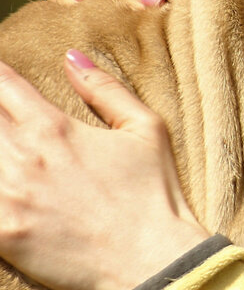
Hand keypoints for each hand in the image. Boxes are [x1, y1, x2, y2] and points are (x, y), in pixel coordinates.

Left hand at [0, 52, 208, 289]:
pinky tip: (3, 186)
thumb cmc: (154, 194)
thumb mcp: (145, 129)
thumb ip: (105, 89)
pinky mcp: (1, 234)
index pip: (3, 84)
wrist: (152, 260)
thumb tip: (72, 56)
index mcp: (54, 128)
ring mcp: (6, 199)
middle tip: (5, 121)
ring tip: (9, 154)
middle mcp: (22, 159)